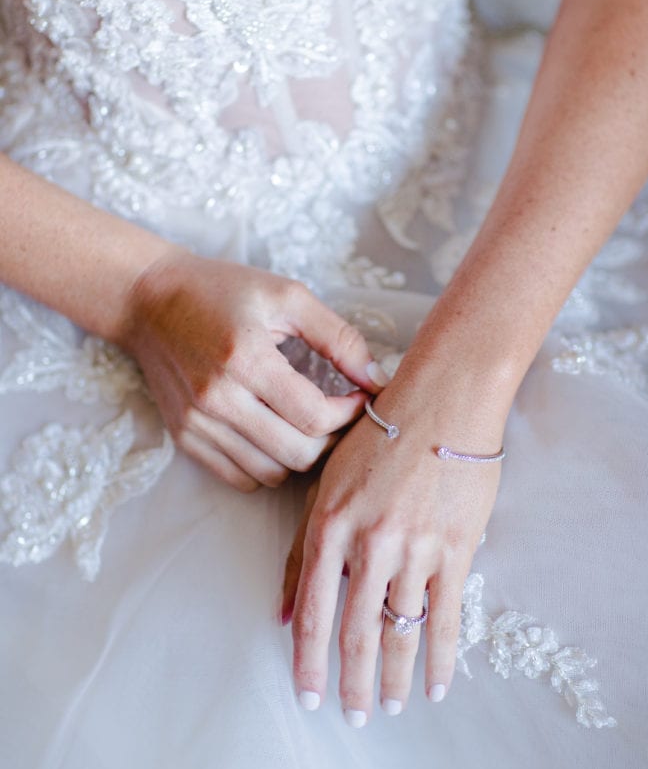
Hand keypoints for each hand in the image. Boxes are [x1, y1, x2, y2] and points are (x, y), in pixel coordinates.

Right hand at [119, 250, 384, 490]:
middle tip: (341, 415)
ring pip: (272, 473)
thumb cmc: (223, 290)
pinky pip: (240, 478)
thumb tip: (378, 380)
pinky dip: (268, 465)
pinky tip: (276, 434)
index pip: (315, 417)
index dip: (350, 414)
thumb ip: (339, 337)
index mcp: (246, 358)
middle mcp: (218, 398)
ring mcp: (197, 423)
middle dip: (332, 440)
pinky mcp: (184, 437)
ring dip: (302, 456)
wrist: (149, 299)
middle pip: (298, 454)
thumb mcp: (287, 296)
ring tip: (310, 426)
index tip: (360, 397)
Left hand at [282, 385, 502, 721]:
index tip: (309, 698)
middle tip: (352, 717)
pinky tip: (438, 686)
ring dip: (394, 677)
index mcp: (330, 526)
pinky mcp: (455, 549)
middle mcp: (369, 543)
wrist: (443, 401)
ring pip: (400, 631)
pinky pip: (447, 618)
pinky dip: (442, 658)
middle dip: (351, 683)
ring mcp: (414, 549)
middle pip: (356, 631)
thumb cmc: (380, 436)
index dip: (309, 662)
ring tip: (391, 707)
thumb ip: (305, 551)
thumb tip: (284, 613)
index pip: (314, 612)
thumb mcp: (327, 483)